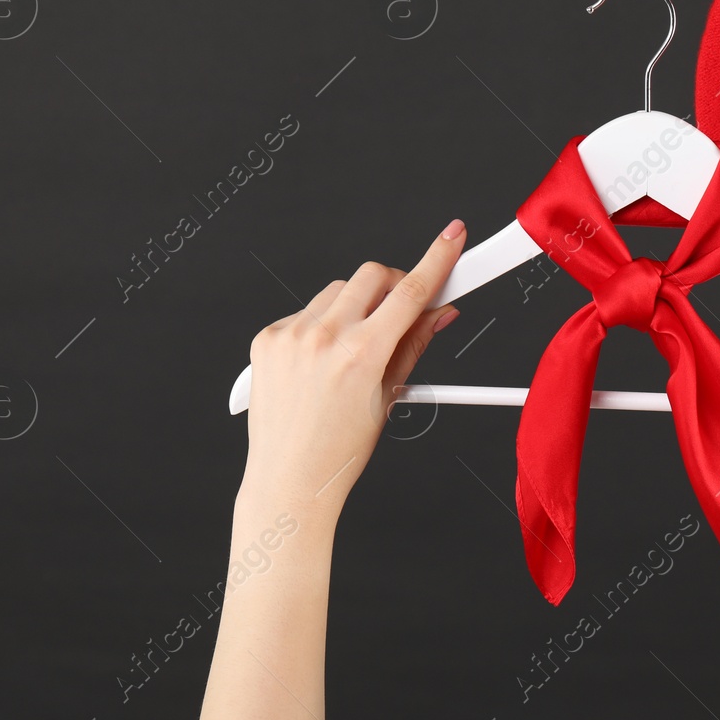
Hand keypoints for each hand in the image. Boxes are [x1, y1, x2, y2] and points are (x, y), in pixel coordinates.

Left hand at [239, 220, 466, 516]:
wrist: (288, 481)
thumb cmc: (340, 452)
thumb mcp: (389, 397)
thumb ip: (414, 344)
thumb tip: (439, 312)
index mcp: (360, 355)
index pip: (410, 291)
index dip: (437, 259)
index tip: (451, 237)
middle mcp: (322, 338)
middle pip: (372, 275)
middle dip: (394, 284)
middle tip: (402, 309)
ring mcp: (290, 336)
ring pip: (338, 290)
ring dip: (356, 306)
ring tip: (355, 348)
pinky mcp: (267, 338)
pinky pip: (305, 311)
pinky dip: (322, 324)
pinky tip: (322, 360)